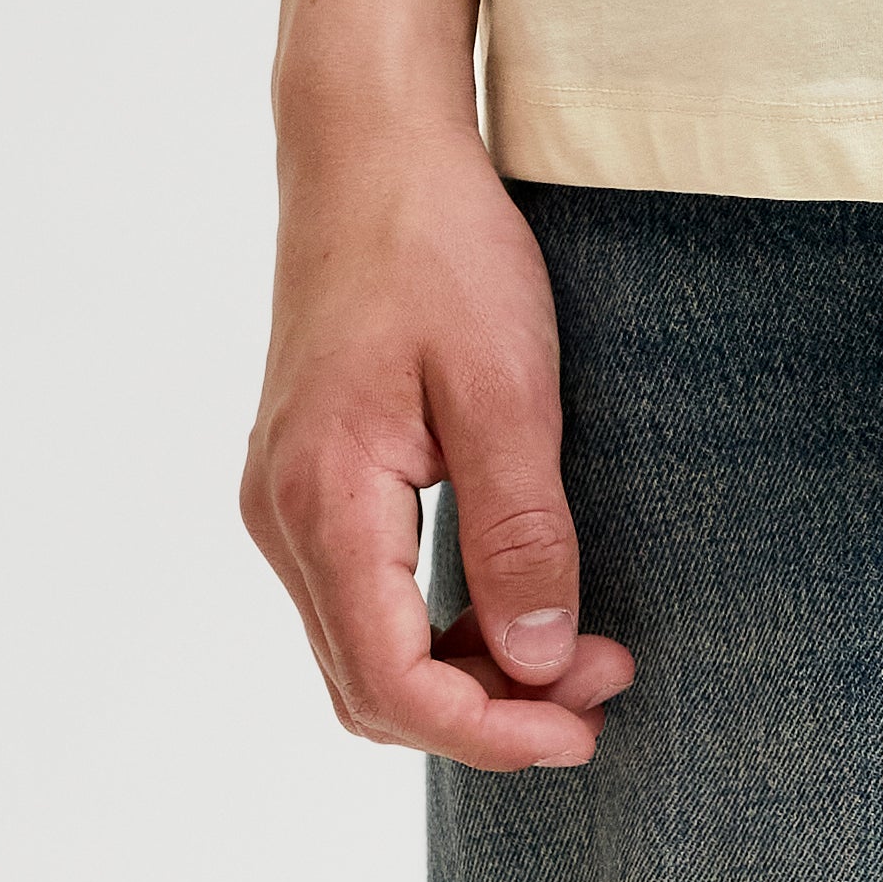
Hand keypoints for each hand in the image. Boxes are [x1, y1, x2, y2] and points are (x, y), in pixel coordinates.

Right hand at [239, 89, 636, 771]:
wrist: (370, 149)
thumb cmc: (438, 248)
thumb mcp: (506, 389)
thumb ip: (519, 533)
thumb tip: (537, 664)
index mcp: (322, 500)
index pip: (390, 683)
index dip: (491, 731)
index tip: (585, 727)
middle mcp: (282, 515)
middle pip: (369, 685)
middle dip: (487, 714)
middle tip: (600, 690)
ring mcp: (287, 497)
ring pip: (364, 647)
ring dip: (466, 673)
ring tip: (577, 651)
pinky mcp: (310, 475)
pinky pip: (363, 594)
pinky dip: (438, 624)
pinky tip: (515, 600)